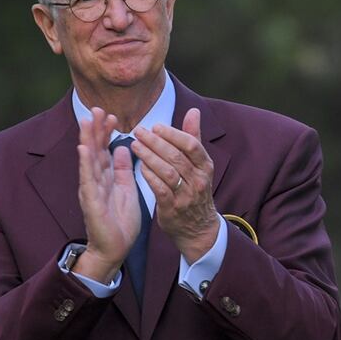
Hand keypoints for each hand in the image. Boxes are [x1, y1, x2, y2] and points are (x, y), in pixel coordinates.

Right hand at [75, 108, 139, 281]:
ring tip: (87, 120)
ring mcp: (91, 189)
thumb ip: (124, 169)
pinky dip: (86, 163)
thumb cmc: (120, 221)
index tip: (111, 114)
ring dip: (88, 139)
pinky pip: (88, 179)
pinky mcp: (91, 201)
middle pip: (95, 149)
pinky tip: (84, 148)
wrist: (115, 248)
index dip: (107, 132)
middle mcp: (95, 180)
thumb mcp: (126, 189)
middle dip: (96, 129)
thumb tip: (125, 147)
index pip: (105, 149)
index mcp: (106, 177)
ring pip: (89, 160)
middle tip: (97, 108)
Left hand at [132, 108, 218, 264]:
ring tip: (135, 145)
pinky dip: (149, 176)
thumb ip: (194, 137)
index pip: (191, 145)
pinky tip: (139, 166)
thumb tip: (194, 111)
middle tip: (139, 131)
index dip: (173, 134)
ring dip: (149, 157)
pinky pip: (160, 189)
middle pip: (177, 156)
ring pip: (168, 171)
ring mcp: (186, 195)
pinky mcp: (173, 208)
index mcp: (205, 167)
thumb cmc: (195, 190)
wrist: (198, 228)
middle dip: (156, 142)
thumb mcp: (199, 164)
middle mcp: (198, 180)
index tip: (156, 126)